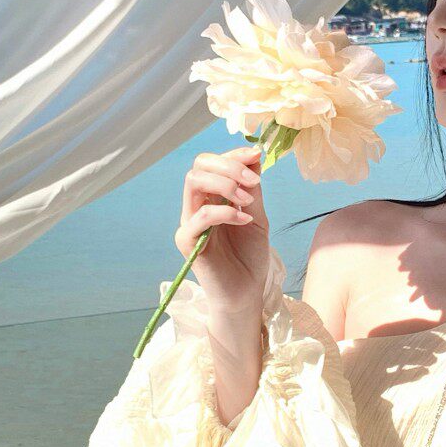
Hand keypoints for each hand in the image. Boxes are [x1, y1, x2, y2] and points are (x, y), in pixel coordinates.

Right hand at [175, 146, 269, 310]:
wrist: (246, 292)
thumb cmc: (249, 255)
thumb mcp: (257, 215)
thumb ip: (252, 188)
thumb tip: (254, 154)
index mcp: (211, 196)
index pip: (211, 162)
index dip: (233, 154)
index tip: (256, 155)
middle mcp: (196, 205)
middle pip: (198, 166)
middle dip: (229, 165)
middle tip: (253, 182)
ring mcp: (189, 222)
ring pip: (193, 182)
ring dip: (226, 184)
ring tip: (248, 201)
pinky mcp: (188, 241)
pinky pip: (199, 216)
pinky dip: (225, 212)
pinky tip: (245, 220)